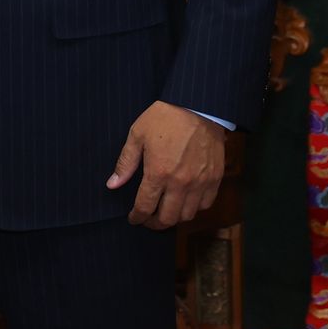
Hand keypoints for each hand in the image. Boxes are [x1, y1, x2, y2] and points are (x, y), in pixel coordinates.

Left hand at [107, 100, 226, 228]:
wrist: (198, 105)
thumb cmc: (165, 117)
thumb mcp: (138, 134)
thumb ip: (126, 163)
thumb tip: (112, 184)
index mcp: (158, 173)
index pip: (145, 207)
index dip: (137, 217)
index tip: (133, 218)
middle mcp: (180, 183)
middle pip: (167, 218)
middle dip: (154, 223)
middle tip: (148, 219)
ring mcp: (200, 182)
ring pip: (187, 215)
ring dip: (174, 217)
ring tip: (166, 210)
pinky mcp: (215, 178)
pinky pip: (206, 204)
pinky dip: (195, 208)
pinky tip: (186, 201)